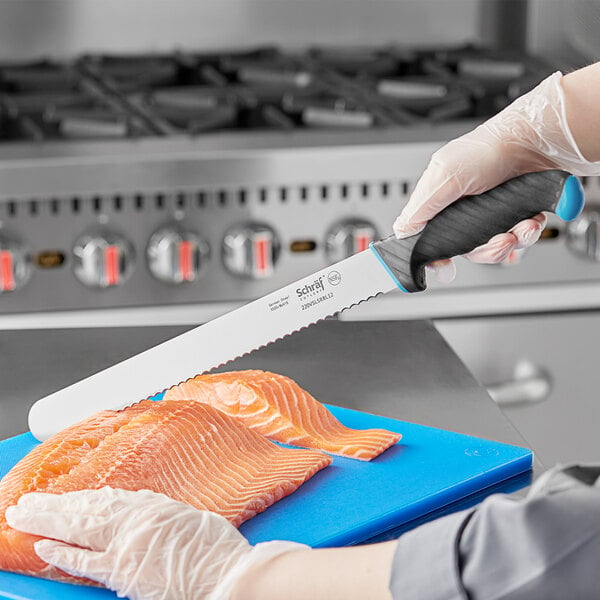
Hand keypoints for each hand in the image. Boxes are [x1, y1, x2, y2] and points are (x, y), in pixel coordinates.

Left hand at [5, 487, 305, 599]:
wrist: (224, 575)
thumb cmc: (214, 547)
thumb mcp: (188, 515)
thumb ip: (158, 510)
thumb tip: (138, 504)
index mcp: (151, 506)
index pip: (106, 499)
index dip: (79, 498)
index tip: (62, 496)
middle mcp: (134, 522)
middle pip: (84, 511)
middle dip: (53, 506)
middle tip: (26, 503)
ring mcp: (125, 547)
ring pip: (78, 529)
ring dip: (48, 522)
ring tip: (25, 517)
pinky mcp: (123, 574)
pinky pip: (85, 563)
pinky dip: (62, 554)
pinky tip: (43, 548)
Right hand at [394, 71, 599, 279]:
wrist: (535, 141)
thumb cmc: (489, 149)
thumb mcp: (444, 175)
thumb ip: (421, 207)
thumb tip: (402, 232)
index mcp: (440, 202)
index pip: (429, 238)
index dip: (437, 256)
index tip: (446, 267)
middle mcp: (463, 210)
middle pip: (466, 250)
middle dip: (485, 251)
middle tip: (498, 242)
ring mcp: (490, 214)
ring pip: (494, 247)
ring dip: (511, 242)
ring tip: (520, 228)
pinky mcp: (515, 215)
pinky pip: (519, 239)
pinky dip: (527, 234)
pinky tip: (530, 221)